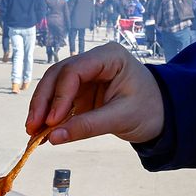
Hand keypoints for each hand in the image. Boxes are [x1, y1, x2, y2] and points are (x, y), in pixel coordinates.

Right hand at [27, 42, 164, 145]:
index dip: (59, 95)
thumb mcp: (121, 119)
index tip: (52, 121)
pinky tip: (41, 133)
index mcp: (109, 57)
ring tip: (33, 133)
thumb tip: (53, 138)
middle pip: (58, 75)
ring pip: (53, 87)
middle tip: (32, 128)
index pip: (75, 70)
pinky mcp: (81, 91)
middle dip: (43, 102)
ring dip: (41, 109)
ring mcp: (86, 75)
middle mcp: (94, 61)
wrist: (163, 114)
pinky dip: (50, 116)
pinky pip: (59, 101)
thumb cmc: (149, 109)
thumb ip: (88, 126)